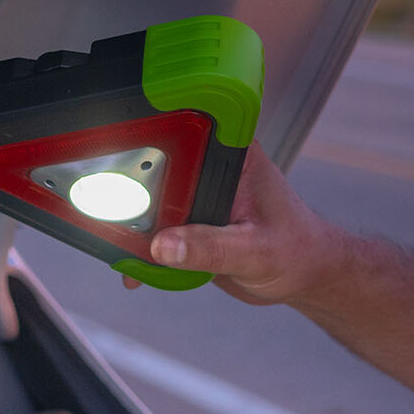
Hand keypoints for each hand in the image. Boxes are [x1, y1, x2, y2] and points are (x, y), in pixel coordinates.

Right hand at [130, 144, 348, 304]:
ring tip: (116, 247)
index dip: (146, 144)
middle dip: (129, 193)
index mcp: (232, 155)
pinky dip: (145, 251)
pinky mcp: (192, 222)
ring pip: (153, 202)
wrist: (305, 276)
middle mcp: (212, 168)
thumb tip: (164, 246)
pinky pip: (159, 231)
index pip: (181, 137)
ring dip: (133, 226)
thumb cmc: (298, 251)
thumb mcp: (255, 251)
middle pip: (156, 169)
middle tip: (107, 218)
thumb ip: (211, 248)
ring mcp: (199, 195)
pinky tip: (134, 270)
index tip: (116, 162)